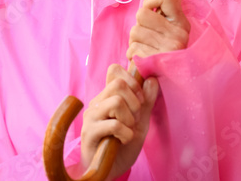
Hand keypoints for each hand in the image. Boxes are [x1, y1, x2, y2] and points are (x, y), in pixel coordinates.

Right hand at [79, 64, 158, 178]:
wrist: (110, 170)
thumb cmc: (122, 144)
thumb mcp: (140, 121)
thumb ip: (146, 102)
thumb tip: (151, 79)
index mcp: (107, 96)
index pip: (114, 70)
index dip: (132, 80)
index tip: (140, 99)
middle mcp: (97, 102)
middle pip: (118, 83)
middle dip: (134, 101)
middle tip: (135, 117)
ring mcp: (91, 116)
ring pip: (116, 101)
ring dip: (130, 118)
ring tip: (128, 130)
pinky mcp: (89, 132)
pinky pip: (114, 124)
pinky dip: (126, 133)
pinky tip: (124, 140)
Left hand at [127, 0, 190, 62]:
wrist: (175, 85)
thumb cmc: (168, 54)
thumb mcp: (174, 32)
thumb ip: (165, 14)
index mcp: (182, 23)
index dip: (152, 2)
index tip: (153, 13)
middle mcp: (178, 34)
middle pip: (141, 14)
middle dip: (139, 27)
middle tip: (147, 39)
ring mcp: (168, 49)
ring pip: (134, 32)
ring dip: (134, 43)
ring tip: (146, 51)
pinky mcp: (156, 62)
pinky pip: (133, 49)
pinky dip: (133, 55)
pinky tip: (143, 61)